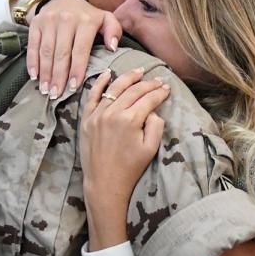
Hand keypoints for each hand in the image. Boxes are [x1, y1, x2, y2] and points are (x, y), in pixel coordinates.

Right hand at [25, 0, 121, 98]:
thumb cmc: (87, 16)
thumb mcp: (105, 19)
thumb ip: (113, 31)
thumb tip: (112, 48)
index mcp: (86, 21)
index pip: (80, 50)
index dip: (77, 70)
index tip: (73, 87)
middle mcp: (67, 19)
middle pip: (62, 53)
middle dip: (59, 76)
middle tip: (57, 94)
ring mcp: (49, 21)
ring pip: (46, 51)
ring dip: (46, 73)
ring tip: (46, 90)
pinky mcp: (36, 23)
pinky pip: (33, 45)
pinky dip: (32, 62)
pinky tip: (34, 76)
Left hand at [81, 68, 169, 250]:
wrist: (105, 183)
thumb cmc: (130, 168)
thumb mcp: (150, 149)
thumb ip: (156, 125)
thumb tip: (152, 110)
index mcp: (130, 120)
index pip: (148, 99)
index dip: (160, 92)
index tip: (167, 88)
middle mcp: (113, 113)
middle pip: (133, 90)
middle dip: (148, 83)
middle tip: (157, 79)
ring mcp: (97, 115)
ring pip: (114, 89)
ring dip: (128, 78)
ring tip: (139, 72)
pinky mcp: (87, 120)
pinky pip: (93, 96)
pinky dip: (100, 83)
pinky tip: (108, 74)